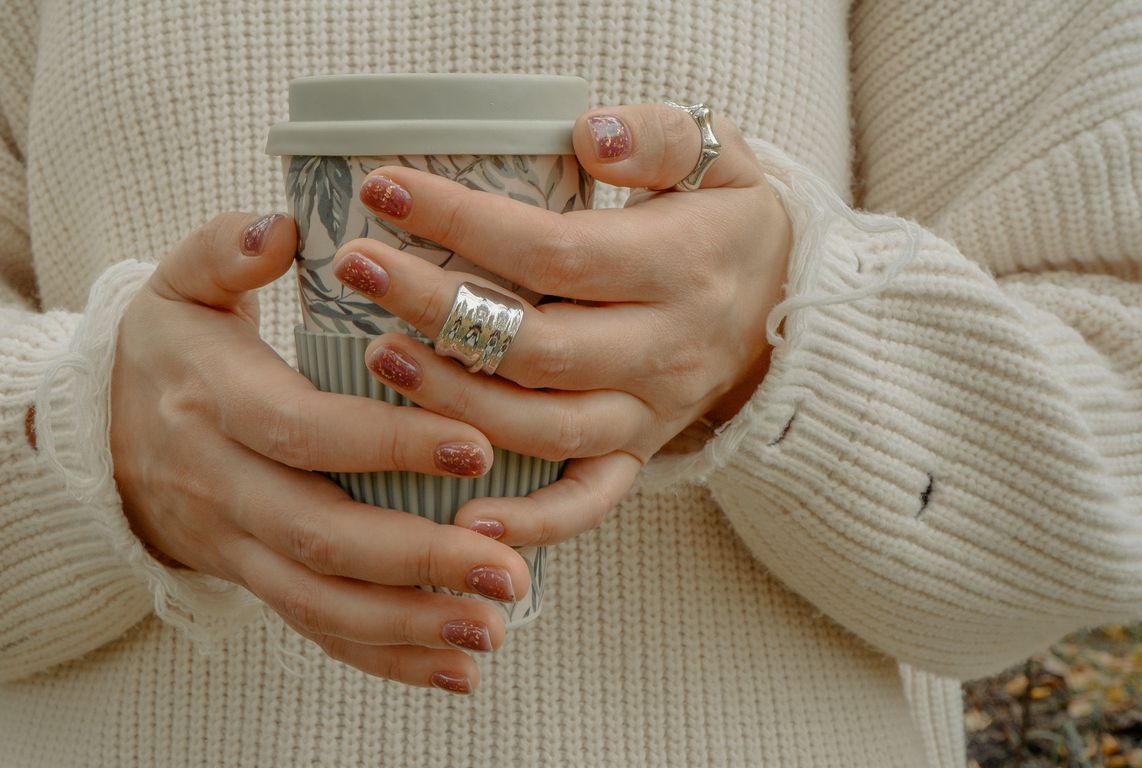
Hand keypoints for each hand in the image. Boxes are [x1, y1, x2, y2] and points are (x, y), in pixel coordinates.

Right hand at [109, 212, 533, 693]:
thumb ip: (222, 248)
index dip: (387, 445)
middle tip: (506, 569)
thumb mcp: (176, 284)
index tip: (475, 446)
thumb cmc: (166, 349)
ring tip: (492, 629)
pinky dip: (384, 657)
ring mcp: (235, 543)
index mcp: (214, 403)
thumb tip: (278, 224)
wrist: (99, 435)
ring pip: (318, 601)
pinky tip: (457, 670)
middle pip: (318, 536)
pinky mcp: (251, 578)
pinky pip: (314, 628)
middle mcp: (222, 485)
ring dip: (408, 624)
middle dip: (416, 558)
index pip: (303, 432)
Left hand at [329, 103, 790, 542]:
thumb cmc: (727, 225)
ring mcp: (649, 414)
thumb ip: (657, 137)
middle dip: (435, 308)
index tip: (384, 189)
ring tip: (376, 359)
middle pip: (534, 344)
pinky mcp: (638, 456)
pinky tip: (460, 519)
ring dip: (456, 402)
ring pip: (545, 427)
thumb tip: (587, 133)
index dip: (464, 224)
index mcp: (677, 268)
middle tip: (354, 268)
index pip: (555, 251)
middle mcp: (662, 350)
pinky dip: (530, 523)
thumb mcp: (720, 156)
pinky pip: (587, 503)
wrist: (788, 311)